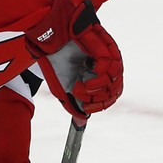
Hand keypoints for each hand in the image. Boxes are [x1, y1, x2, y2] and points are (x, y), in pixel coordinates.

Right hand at [25, 0, 123, 115]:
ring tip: (79, 88)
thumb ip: (74, 103)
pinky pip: (110, 66)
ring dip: (97, 90)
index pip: (112, 94)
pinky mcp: (104, 44)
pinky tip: (83, 79)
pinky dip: (97, 79)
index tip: (86, 108)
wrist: (46, 40)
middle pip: (116, 89)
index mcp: (101, 74)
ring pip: (115, 79)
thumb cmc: (57, 60)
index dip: (100, 104)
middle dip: (99, 100)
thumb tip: (82, 122)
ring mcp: (107, 54)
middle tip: (83, 101)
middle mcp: (107, 64)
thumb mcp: (65, 86)